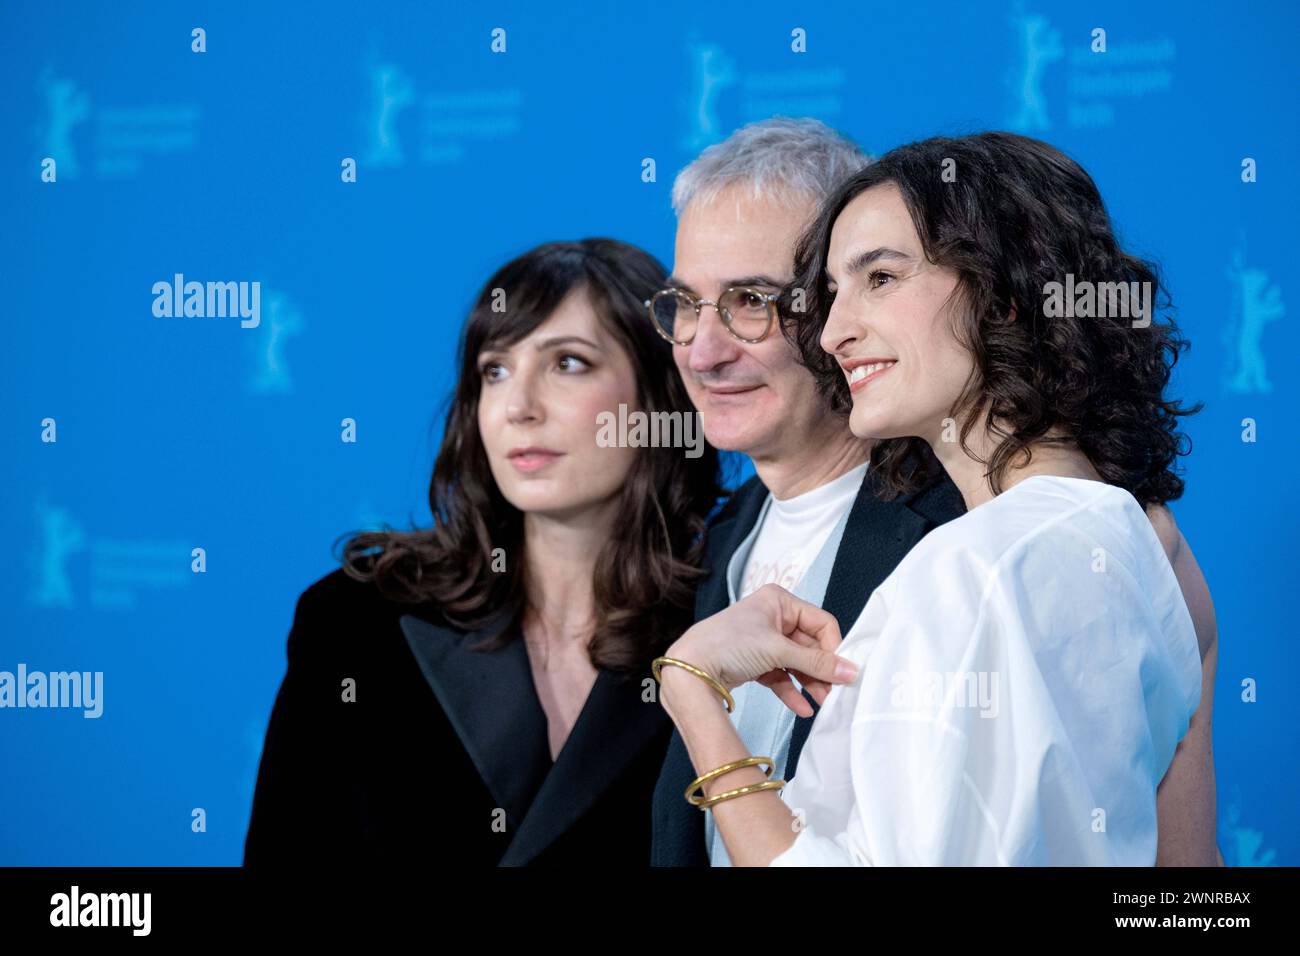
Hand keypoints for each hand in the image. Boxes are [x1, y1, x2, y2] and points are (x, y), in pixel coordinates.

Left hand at [665, 584, 858, 717]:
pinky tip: (802, 708)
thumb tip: (851, 671)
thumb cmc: (728, 645)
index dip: (832, 647)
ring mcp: (763, 640)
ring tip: (822, 703)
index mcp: (778, 601)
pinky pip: (781, 675)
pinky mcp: (754, 661)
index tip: (841, 671)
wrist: (689, 668)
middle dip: (821, 670)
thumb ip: (816, 663)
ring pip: (797, 662)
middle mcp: (772, 616)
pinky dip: (791, 690)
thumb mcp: (777, 651)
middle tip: (834, 693)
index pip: (820, 622)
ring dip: (809, 683)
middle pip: (810, 645)